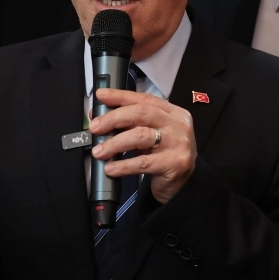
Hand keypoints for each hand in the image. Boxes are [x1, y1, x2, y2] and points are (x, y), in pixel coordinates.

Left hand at [89, 88, 197, 203]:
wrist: (183, 184)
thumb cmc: (164, 156)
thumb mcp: (152, 135)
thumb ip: (132, 124)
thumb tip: (100, 118)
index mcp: (173, 112)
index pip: (144, 99)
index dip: (120, 96)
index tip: (101, 95)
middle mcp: (178, 124)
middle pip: (142, 113)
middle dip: (114, 118)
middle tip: (95, 127)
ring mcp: (179, 143)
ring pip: (141, 136)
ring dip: (115, 143)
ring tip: (99, 151)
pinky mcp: (176, 163)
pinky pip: (144, 162)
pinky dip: (123, 165)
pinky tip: (111, 168)